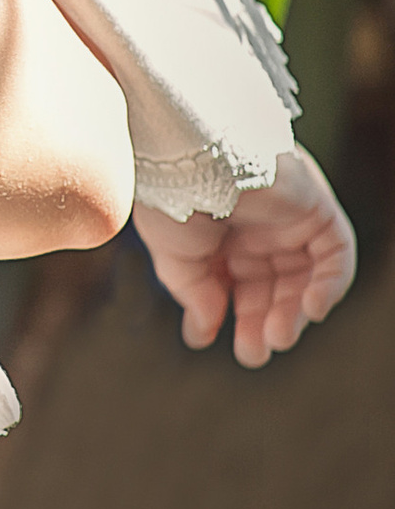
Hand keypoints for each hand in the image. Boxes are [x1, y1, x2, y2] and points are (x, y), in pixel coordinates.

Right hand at [133, 146, 354, 366]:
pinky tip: (309, 311)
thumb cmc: (173, 199)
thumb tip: (203, 333)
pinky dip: (328, 287)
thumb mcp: (176, 260)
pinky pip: (336, 257)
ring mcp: (290, 220)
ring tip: (276, 337)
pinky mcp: (317, 211)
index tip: (217, 341)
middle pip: (272, 288)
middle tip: (254, 353)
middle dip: (263, 323)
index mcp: (221, 236)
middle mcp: (258, 229)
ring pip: (303, 279)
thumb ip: (195, 295)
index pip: (236, 285)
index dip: (231, 316)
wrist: (193, 155)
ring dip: (293, 313)